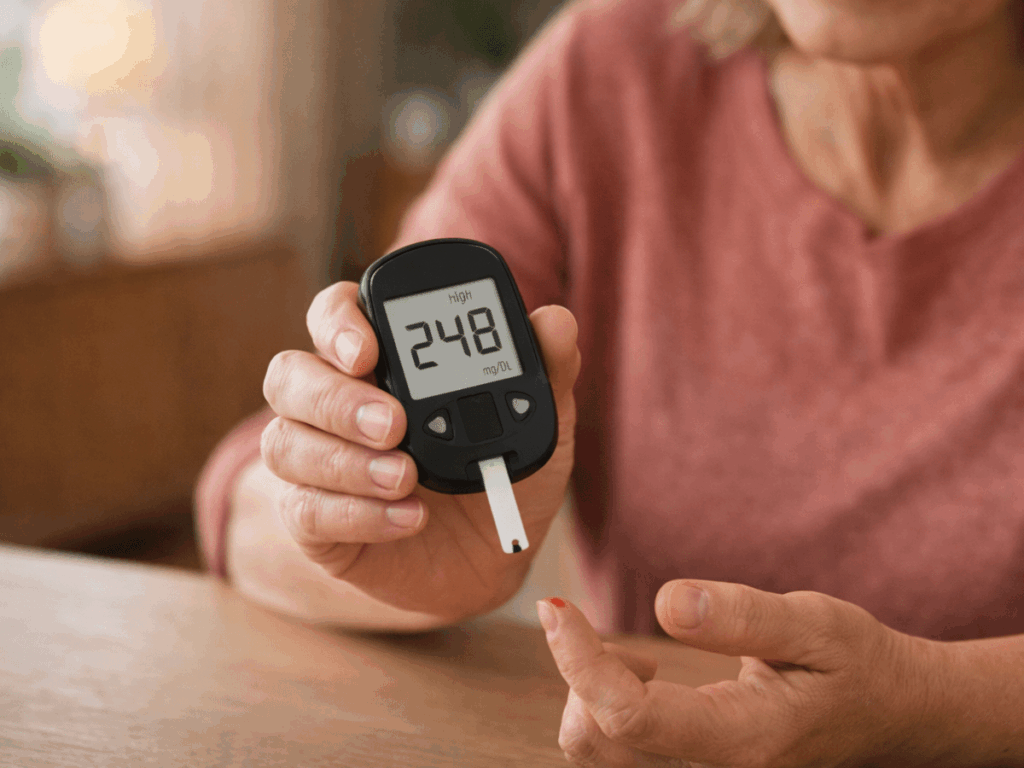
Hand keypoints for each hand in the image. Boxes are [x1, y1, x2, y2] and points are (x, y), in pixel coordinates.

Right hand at [260, 281, 579, 622]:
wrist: (493, 556)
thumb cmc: (502, 471)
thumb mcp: (536, 422)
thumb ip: (543, 370)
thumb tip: (556, 322)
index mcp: (381, 358)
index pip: (334, 314)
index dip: (337, 323)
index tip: (366, 349)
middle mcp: (335, 402)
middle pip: (291, 375)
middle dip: (336, 398)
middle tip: (394, 423)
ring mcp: (316, 461)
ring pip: (285, 444)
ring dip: (344, 462)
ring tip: (406, 478)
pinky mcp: (313, 521)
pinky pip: (305, 510)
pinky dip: (357, 513)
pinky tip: (408, 518)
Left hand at [538, 582, 941, 766]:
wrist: (887, 714)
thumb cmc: (854, 666)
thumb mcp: (816, 624)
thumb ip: (743, 615)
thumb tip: (668, 603)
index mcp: (743, 742)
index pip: (629, 717)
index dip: (579, 661)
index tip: (556, 608)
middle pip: (596, 742)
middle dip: (582, 675)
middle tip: (610, 629)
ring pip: (596, 753)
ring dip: (591, 694)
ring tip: (643, 660)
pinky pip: (614, 753)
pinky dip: (604, 710)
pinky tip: (644, 680)